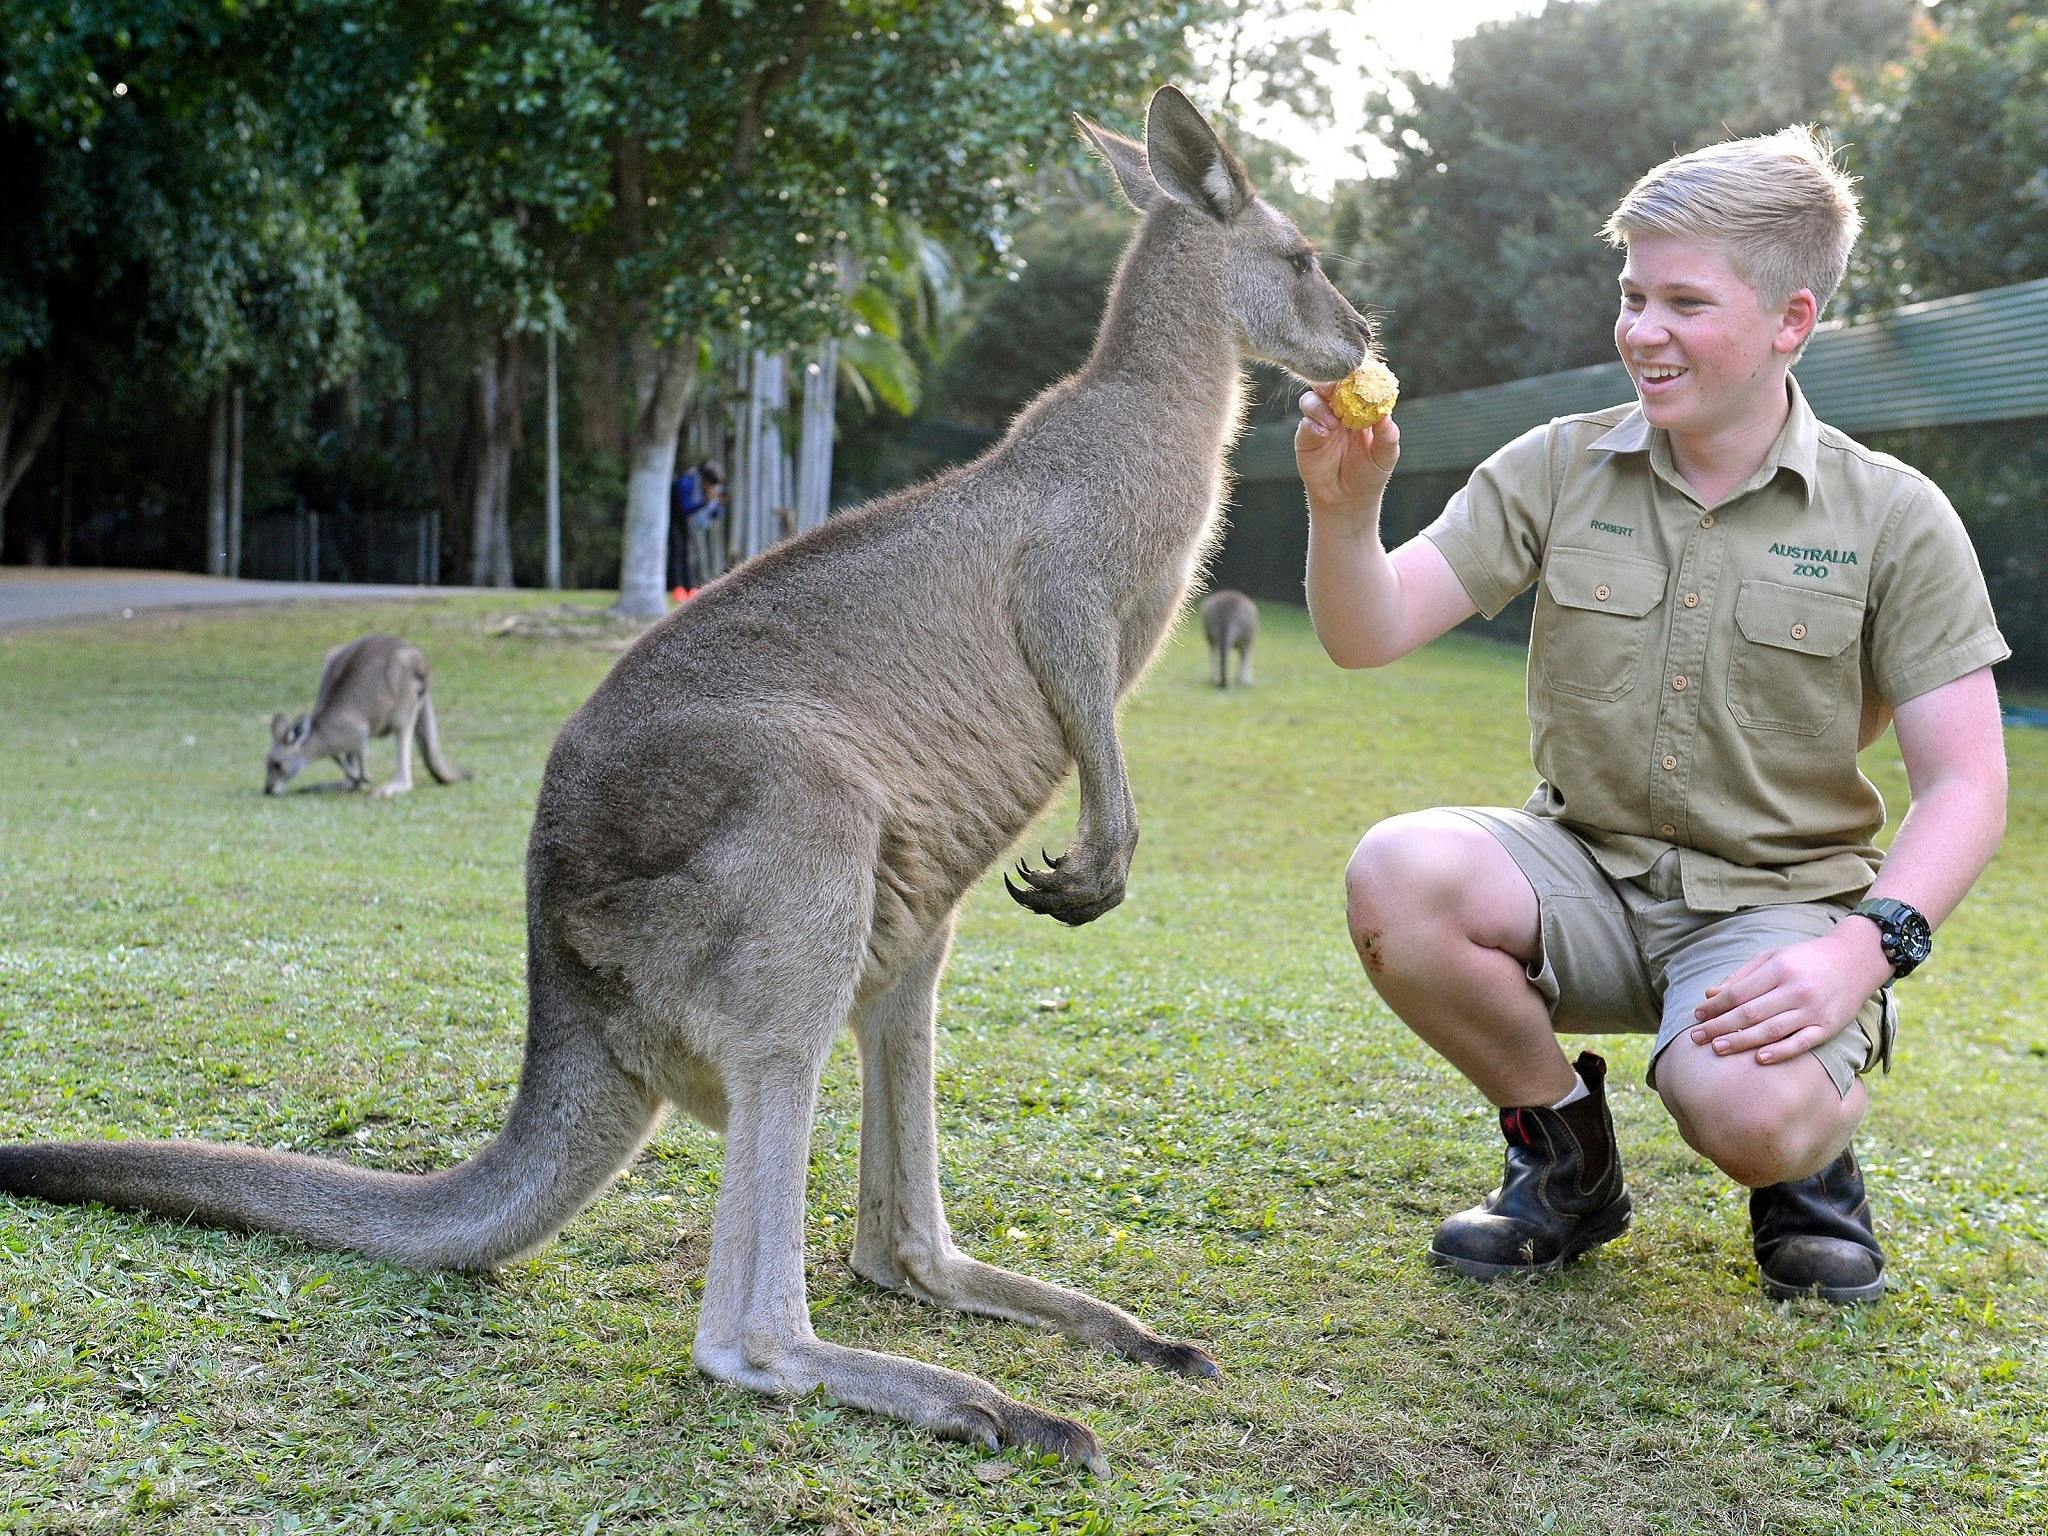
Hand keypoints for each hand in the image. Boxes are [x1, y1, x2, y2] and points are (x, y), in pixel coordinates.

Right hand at [1295, 383, 1399, 522]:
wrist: (1347, 500)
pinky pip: (1305, 422)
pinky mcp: (1306, 436)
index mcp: (1360, 407)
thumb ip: (1387, 435)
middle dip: (1331, 380)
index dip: (1357, 375)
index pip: (1356, 383)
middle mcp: (1338, 409)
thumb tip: (1386, 413)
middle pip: (1330, 384)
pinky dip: (1313, 423)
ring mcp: (1320, 421)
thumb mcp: (1385, 455)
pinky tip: (1324, 434)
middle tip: (1336, 386)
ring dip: (1320, 405)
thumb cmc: (1370, 474)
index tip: (1360, 373)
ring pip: (1312, 398)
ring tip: (1333, 423)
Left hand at [1689, 921, 1893, 1065]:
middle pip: (1750, 1014)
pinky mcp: (1828, 1027)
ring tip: (1717, 1049)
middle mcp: (1795, 990)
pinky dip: (1780, 1052)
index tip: (1697, 1015)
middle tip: (1696, 1038)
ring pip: (1771, 1030)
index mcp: (1779, 970)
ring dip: (1741, 1041)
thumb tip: (1710, 995)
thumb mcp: (1773, 957)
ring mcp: (1813, 1010)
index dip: (1715, 1007)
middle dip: (1719, 1027)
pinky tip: (1759, 1059)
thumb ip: (1742, 976)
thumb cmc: (1807, 958)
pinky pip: (1801, 1043)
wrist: (1856, 959)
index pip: (1739, 993)